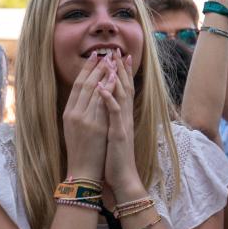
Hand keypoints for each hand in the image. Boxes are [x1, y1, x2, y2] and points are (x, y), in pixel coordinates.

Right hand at [62, 53, 111, 179]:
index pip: (77, 86)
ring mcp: (84, 120)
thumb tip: (89, 97)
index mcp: (68, 113)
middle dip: (95, 67)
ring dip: (103, 74)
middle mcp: (74, 114)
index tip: (95, 57)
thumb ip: (80, 113)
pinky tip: (114, 80)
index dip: (86, 70)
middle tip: (105, 52)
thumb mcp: (76, 129)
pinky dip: (107, 90)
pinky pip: (101, 104)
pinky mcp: (95, 127)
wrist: (83, 172)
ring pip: (93, 91)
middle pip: (84, 84)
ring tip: (111, 60)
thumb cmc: (81, 152)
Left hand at [97, 50, 139, 192]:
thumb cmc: (116, 159)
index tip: (119, 56)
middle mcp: (125, 117)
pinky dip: (108, 99)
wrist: (123, 178)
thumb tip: (109, 108)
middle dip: (120, 68)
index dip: (121, 72)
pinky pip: (114, 113)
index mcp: (122, 117)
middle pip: (125, 87)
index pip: (123, 90)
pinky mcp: (118, 133)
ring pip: (121, 95)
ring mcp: (122, 124)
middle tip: (118, 50)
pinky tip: (102, 87)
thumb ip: (113, 120)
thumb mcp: (114, 134)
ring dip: (116, 77)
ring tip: (110, 61)